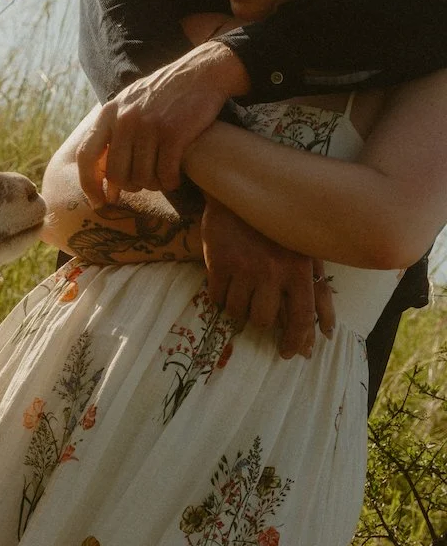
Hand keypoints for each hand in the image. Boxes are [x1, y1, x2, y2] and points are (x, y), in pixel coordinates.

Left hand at [76, 41, 249, 206]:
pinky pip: (165, 174)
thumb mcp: (129, 104)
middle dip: (130, 186)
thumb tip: (105, 181)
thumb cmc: (165, 95)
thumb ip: (114, 134)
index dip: (89, 184)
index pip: (86, 155)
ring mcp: (149, 126)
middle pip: (116, 173)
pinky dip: (170, 182)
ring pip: (142, 177)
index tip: (99, 201)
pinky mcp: (174, 133)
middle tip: (144, 184)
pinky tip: (175, 176)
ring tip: (163, 176)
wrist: (201, 72)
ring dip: (154, 185)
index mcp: (109, 113)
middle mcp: (125, 119)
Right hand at [201, 198, 335, 357]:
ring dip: (238, 309)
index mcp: (299, 269)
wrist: (240, 192)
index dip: (295, 342)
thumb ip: (320, 291)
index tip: (288, 354)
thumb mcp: (306, 253)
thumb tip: (328, 333)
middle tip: (258, 309)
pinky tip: (225, 285)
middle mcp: (273, 271)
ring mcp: (244, 267)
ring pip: (238, 312)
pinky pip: (217, 298)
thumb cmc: (279, 227)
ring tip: (241, 293)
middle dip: (260, 320)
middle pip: (264, 320)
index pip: (300, 318)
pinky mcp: (218, 262)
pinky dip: (220, 298)